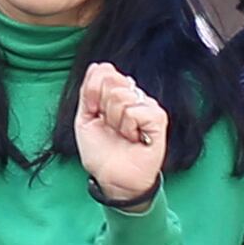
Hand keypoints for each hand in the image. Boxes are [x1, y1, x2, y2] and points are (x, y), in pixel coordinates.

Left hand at [72, 61, 170, 204]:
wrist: (112, 178)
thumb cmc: (101, 152)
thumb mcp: (85, 118)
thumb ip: (89, 91)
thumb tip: (96, 66)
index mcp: (117, 93)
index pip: (103, 71)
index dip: (92, 93)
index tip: (95, 114)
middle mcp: (134, 96)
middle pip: (110, 80)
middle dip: (102, 108)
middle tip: (110, 127)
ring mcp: (147, 106)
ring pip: (121, 96)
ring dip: (115, 120)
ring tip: (122, 134)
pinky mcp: (158, 118)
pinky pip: (135, 110)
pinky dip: (128, 127)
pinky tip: (134, 137)